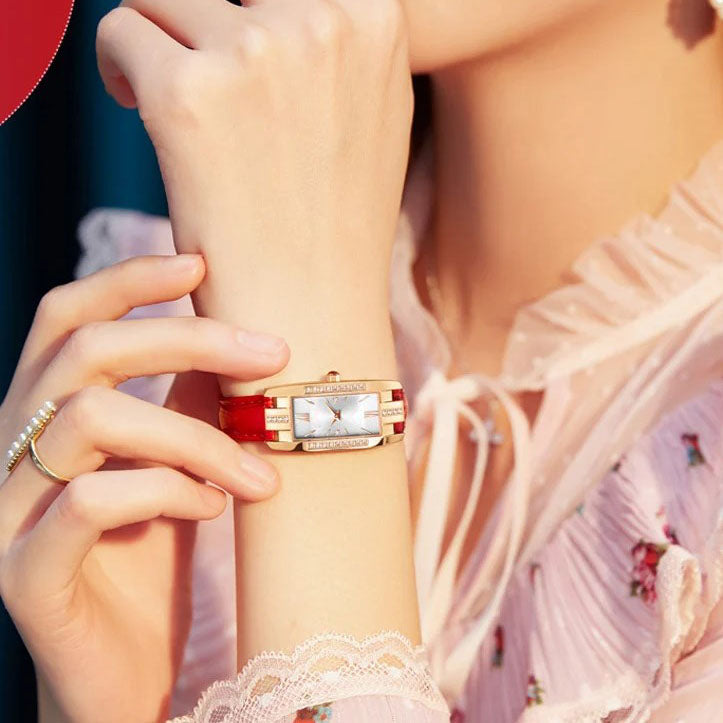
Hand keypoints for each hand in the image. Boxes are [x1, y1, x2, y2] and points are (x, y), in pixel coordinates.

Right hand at [0, 254, 288, 722]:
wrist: (128, 669)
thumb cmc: (157, 555)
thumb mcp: (181, 462)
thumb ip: (191, 399)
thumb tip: (240, 330)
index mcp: (45, 414)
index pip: (65, 317)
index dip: (127, 280)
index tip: (200, 261)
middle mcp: (8, 450)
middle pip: (84, 352)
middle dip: (189, 339)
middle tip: (273, 356)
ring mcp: (6, 514)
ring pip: (91, 419)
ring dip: (197, 436)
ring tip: (259, 474)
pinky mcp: (23, 574)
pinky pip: (91, 503)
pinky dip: (169, 492)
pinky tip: (214, 510)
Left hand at [95, 0, 413, 343]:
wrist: (313, 313)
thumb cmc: (336, 227)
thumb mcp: (370, 117)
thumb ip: (334, 48)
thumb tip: (272, 8)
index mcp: (372, 18)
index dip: (253, 16)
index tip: (238, 58)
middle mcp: (321, 20)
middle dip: (207, 26)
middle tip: (204, 86)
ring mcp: (256, 51)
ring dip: (161, 44)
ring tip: (173, 104)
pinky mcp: (188, 92)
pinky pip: (120, 31)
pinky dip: (120, 70)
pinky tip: (139, 111)